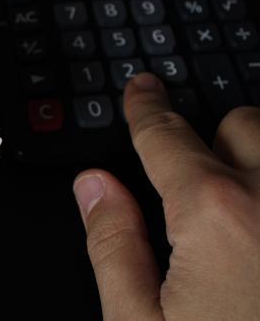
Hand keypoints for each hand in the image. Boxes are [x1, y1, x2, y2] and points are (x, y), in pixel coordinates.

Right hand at [73, 73, 259, 319]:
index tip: (142, 90)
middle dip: (212, 136)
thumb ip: (113, 246)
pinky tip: (256, 225)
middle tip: (191, 174)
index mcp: (217, 216)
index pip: (167, 137)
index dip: (145, 107)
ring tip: (237, 202)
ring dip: (255, 158)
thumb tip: (94, 188)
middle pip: (242, 124)